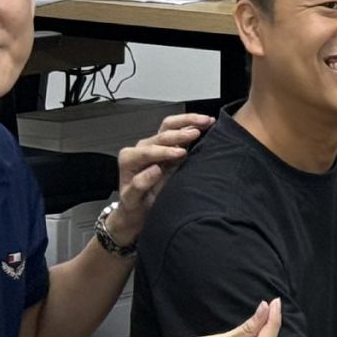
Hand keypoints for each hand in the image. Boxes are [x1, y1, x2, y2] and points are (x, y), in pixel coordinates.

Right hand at [110, 110, 212, 241]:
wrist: (140, 216)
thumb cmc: (158, 188)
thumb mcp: (175, 166)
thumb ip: (186, 148)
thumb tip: (208, 126)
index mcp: (155, 145)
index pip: (169, 125)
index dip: (188, 120)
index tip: (207, 120)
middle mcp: (141, 153)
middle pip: (160, 136)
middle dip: (180, 133)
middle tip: (196, 133)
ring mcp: (132, 171)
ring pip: (145, 153)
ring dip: (163, 151)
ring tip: (180, 152)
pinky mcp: (128, 192)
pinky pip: (137, 182)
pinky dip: (147, 176)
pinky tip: (157, 171)